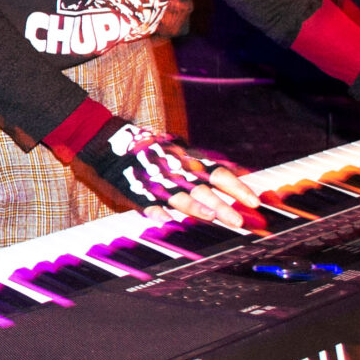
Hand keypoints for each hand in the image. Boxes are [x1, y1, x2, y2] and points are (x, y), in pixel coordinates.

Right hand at [78, 121, 264, 227]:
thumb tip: (232, 168)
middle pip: (203, 188)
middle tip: (240, 221)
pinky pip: (146, 203)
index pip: (217, 173)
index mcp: (185, 160)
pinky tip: (165, 220)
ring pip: (178, 195)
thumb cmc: (145, 147)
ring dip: (195, 207)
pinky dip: (155, 211)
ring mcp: (154, 181)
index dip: (237, 187)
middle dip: (223, 204)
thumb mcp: (175, 148)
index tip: (254, 200)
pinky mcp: (134, 190)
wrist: (106, 139)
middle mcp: (173, 170)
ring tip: (211, 217)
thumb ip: (199, 161)